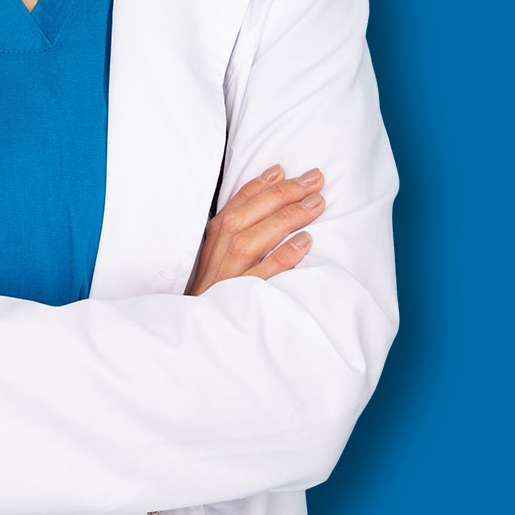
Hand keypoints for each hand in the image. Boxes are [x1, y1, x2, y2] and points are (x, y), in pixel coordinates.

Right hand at [186, 164, 324, 295]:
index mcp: (208, 251)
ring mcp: (223, 283)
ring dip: (283, 218)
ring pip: (248, 242)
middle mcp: (213, 263)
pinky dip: (281, 257)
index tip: (281, 169)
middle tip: (313, 179)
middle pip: (241, 220)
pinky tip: (305, 242)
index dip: (255, 188)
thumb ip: (235, 246)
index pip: (231, 211)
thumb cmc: (216, 305)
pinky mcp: (236, 304)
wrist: (197, 345)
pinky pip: (260, 278)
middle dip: (278, 195)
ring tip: (316, 202)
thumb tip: (269, 215)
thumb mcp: (218, 273)